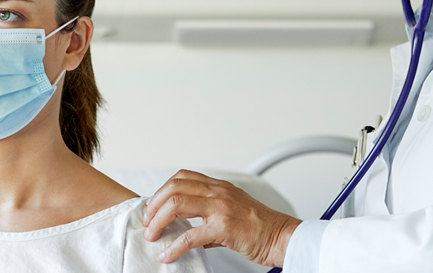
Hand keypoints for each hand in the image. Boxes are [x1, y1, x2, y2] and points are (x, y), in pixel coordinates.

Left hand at [142, 169, 300, 265]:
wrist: (284, 237)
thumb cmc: (262, 227)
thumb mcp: (234, 211)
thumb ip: (210, 216)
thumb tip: (189, 232)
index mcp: (220, 187)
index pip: (182, 177)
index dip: (163, 190)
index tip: (154, 206)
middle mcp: (218, 192)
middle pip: (174, 187)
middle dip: (154, 205)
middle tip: (147, 222)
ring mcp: (221, 208)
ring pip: (176, 205)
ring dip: (158, 221)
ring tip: (152, 235)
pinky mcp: (224, 228)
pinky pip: (190, 236)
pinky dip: (174, 246)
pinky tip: (168, 255)